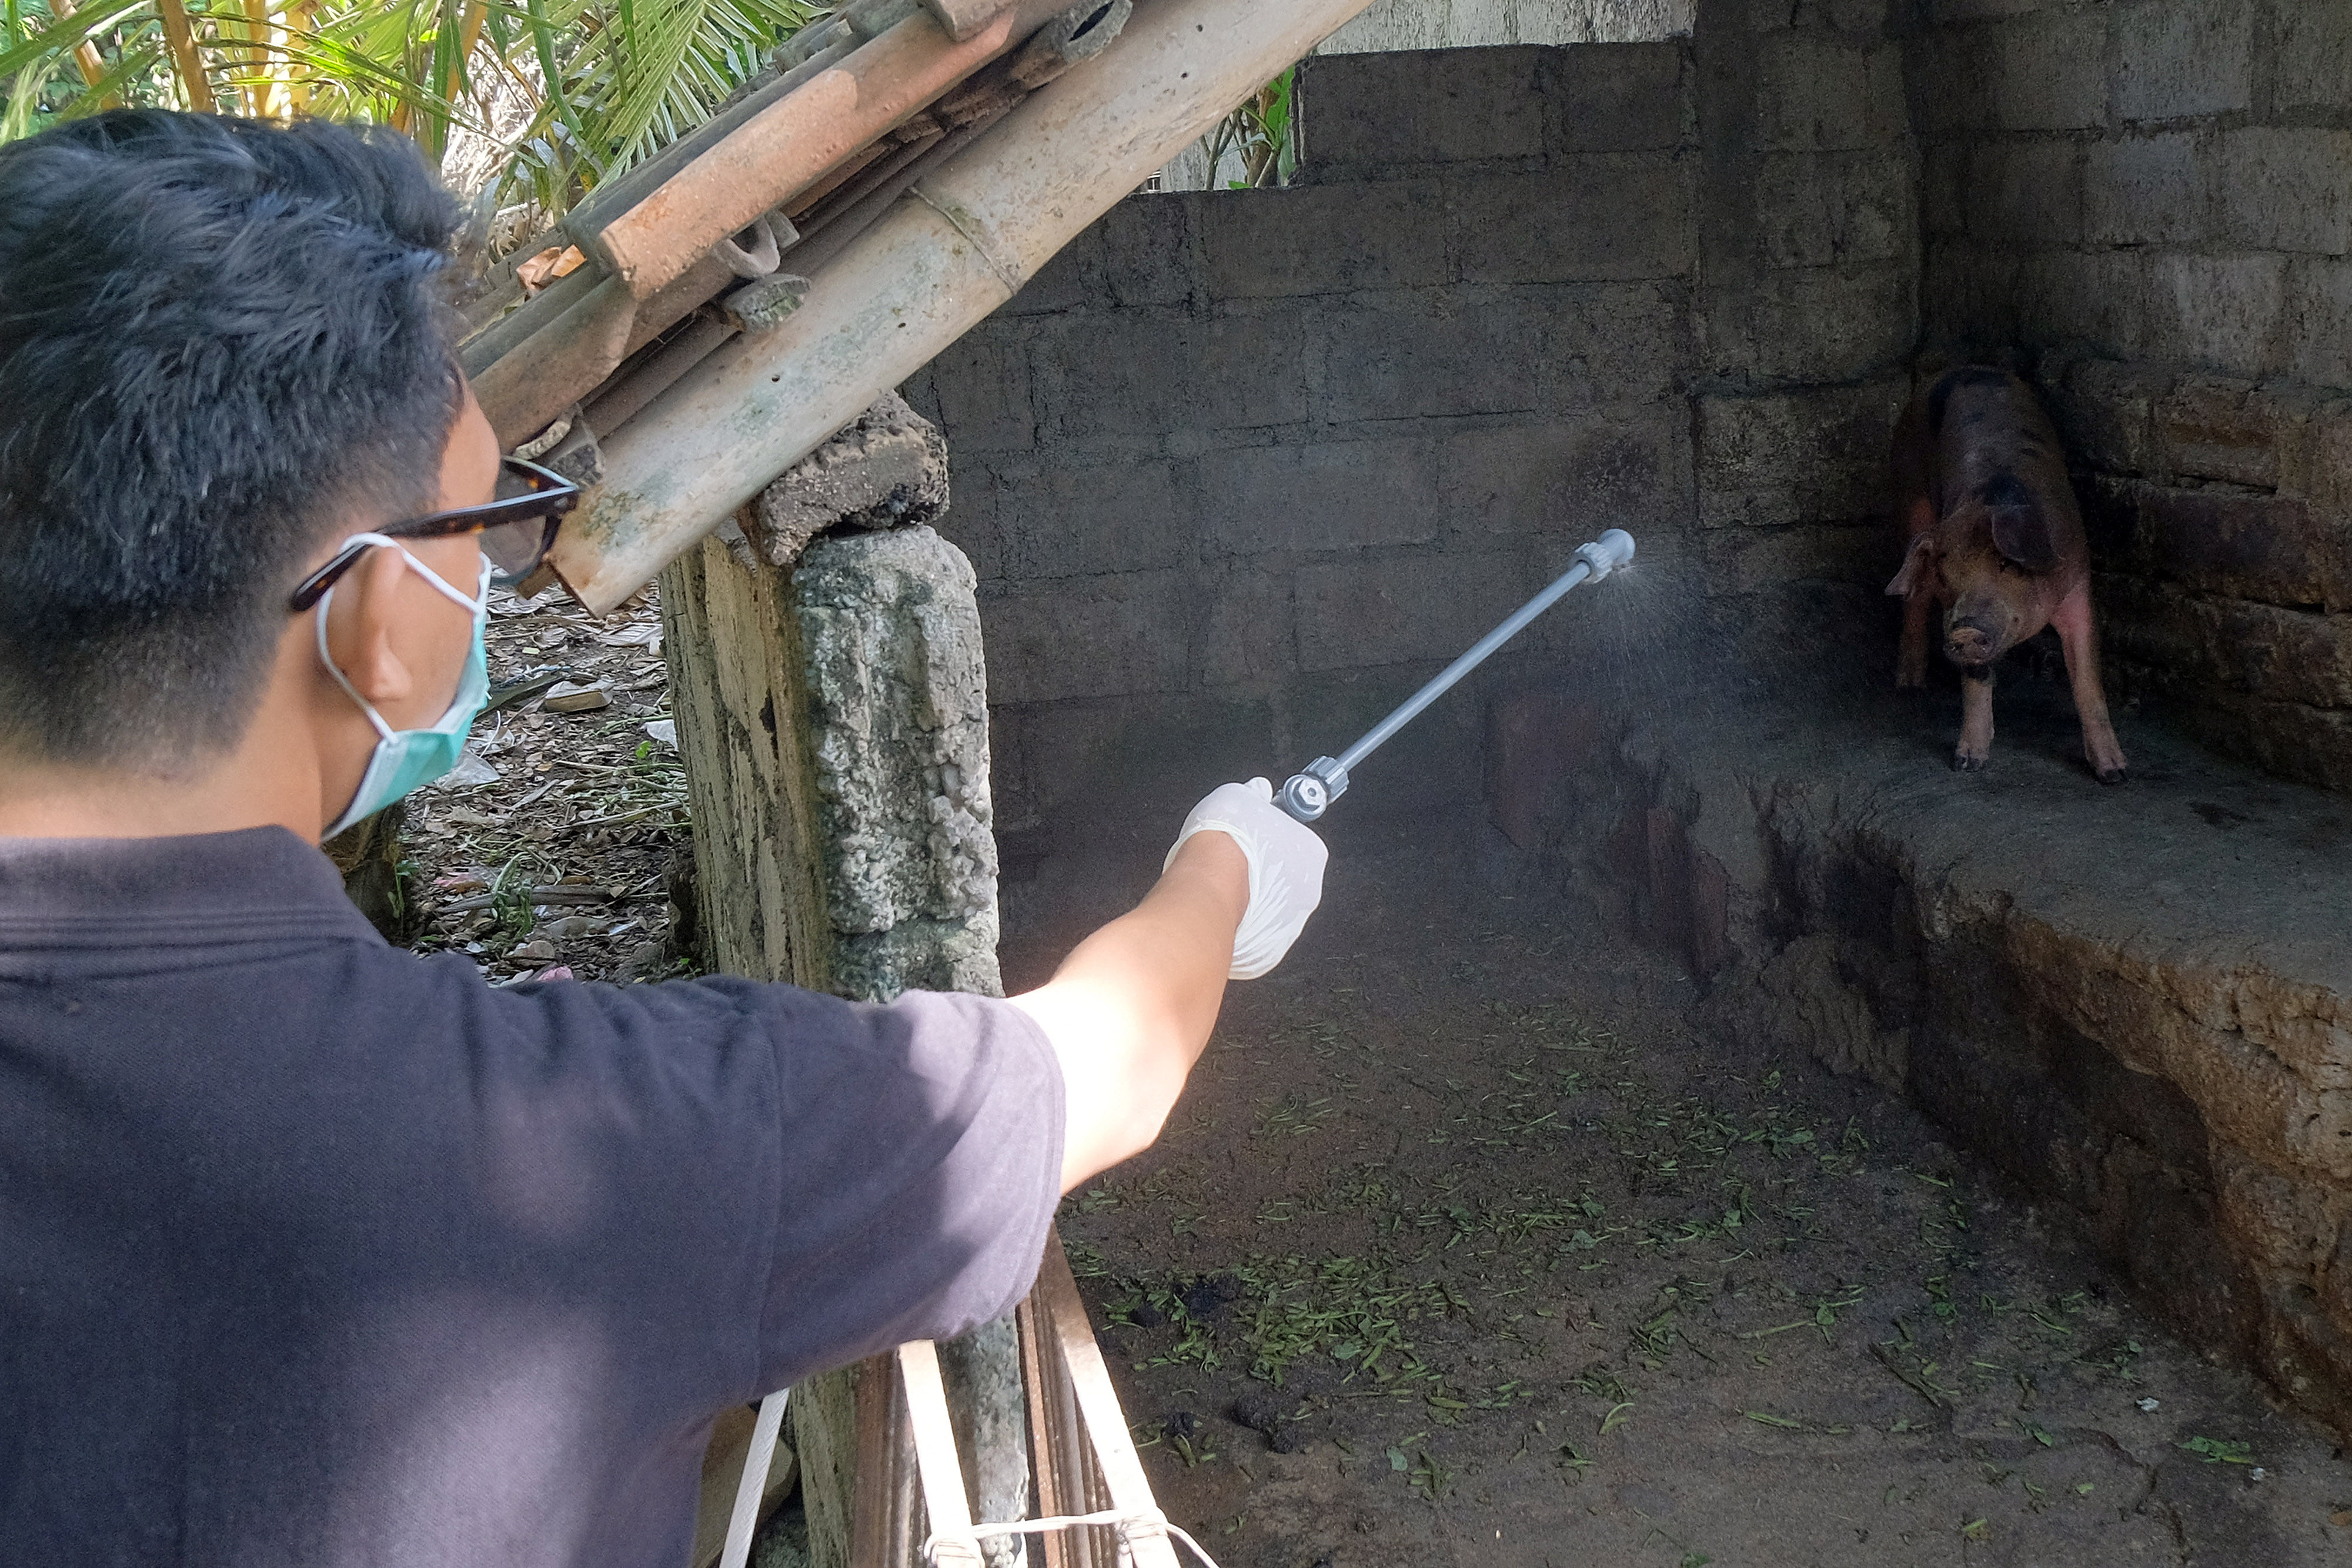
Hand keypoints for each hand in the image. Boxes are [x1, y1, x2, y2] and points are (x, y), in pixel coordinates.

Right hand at [1165, 779, 1327, 978]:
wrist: (1203, 891)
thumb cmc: (1223, 846)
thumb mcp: (1236, 798)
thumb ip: (1252, 795)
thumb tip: (1258, 790)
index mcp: (1311, 853)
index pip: (1295, 842)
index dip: (1269, 838)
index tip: (1252, 837)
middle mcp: (1308, 893)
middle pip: (1284, 880)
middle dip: (1262, 874)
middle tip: (1233, 864)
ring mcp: (1289, 927)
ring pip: (1269, 911)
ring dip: (1250, 902)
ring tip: (1221, 889)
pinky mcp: (1267, 954)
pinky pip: (1254, 936)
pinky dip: (1239, 927)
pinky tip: (1218, 913)